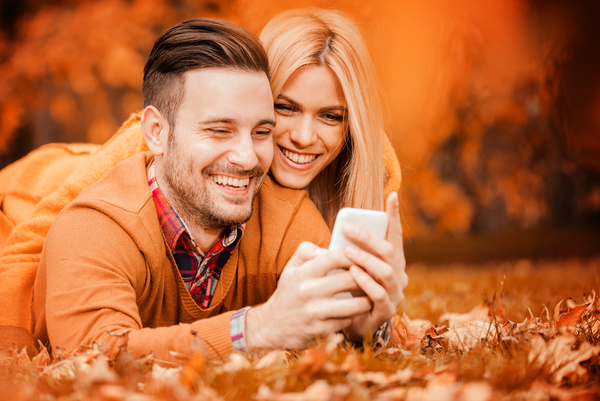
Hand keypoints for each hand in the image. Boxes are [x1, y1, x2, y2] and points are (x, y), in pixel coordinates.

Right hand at [245, 242, 372, 350]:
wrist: (271, 326)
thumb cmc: (288, 292)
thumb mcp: (291, 268)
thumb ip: (308, 251)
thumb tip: (331, 245)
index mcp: (304, 272)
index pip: (336, 257)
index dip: (355, 255)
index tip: (364, 256)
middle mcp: (309, 291)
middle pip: (350, 279)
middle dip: (367, 277)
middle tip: (376, 276)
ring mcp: (315, 313)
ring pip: (354, 304)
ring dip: (367, 299)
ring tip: (372, 294)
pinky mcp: (320, 331)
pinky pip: (347, 321)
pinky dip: (354, 316)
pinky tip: (356, 311)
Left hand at [341, 192, 407, 340]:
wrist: (348, 323)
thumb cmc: (348, 289)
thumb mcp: (349, 266)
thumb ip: (349, 250)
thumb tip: (341, 230)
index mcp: (390, 261)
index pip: (394, 235)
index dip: (394, 216)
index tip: (392, 195)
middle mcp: (398, 275)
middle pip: (389, 252)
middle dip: (368, 239)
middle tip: (348, 230)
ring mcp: (395, 294)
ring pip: (386, 272)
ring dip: (366, 260)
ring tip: (347, 253)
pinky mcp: (386, 311)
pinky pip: (378, 294)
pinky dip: (365, 282)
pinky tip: (352, 273)